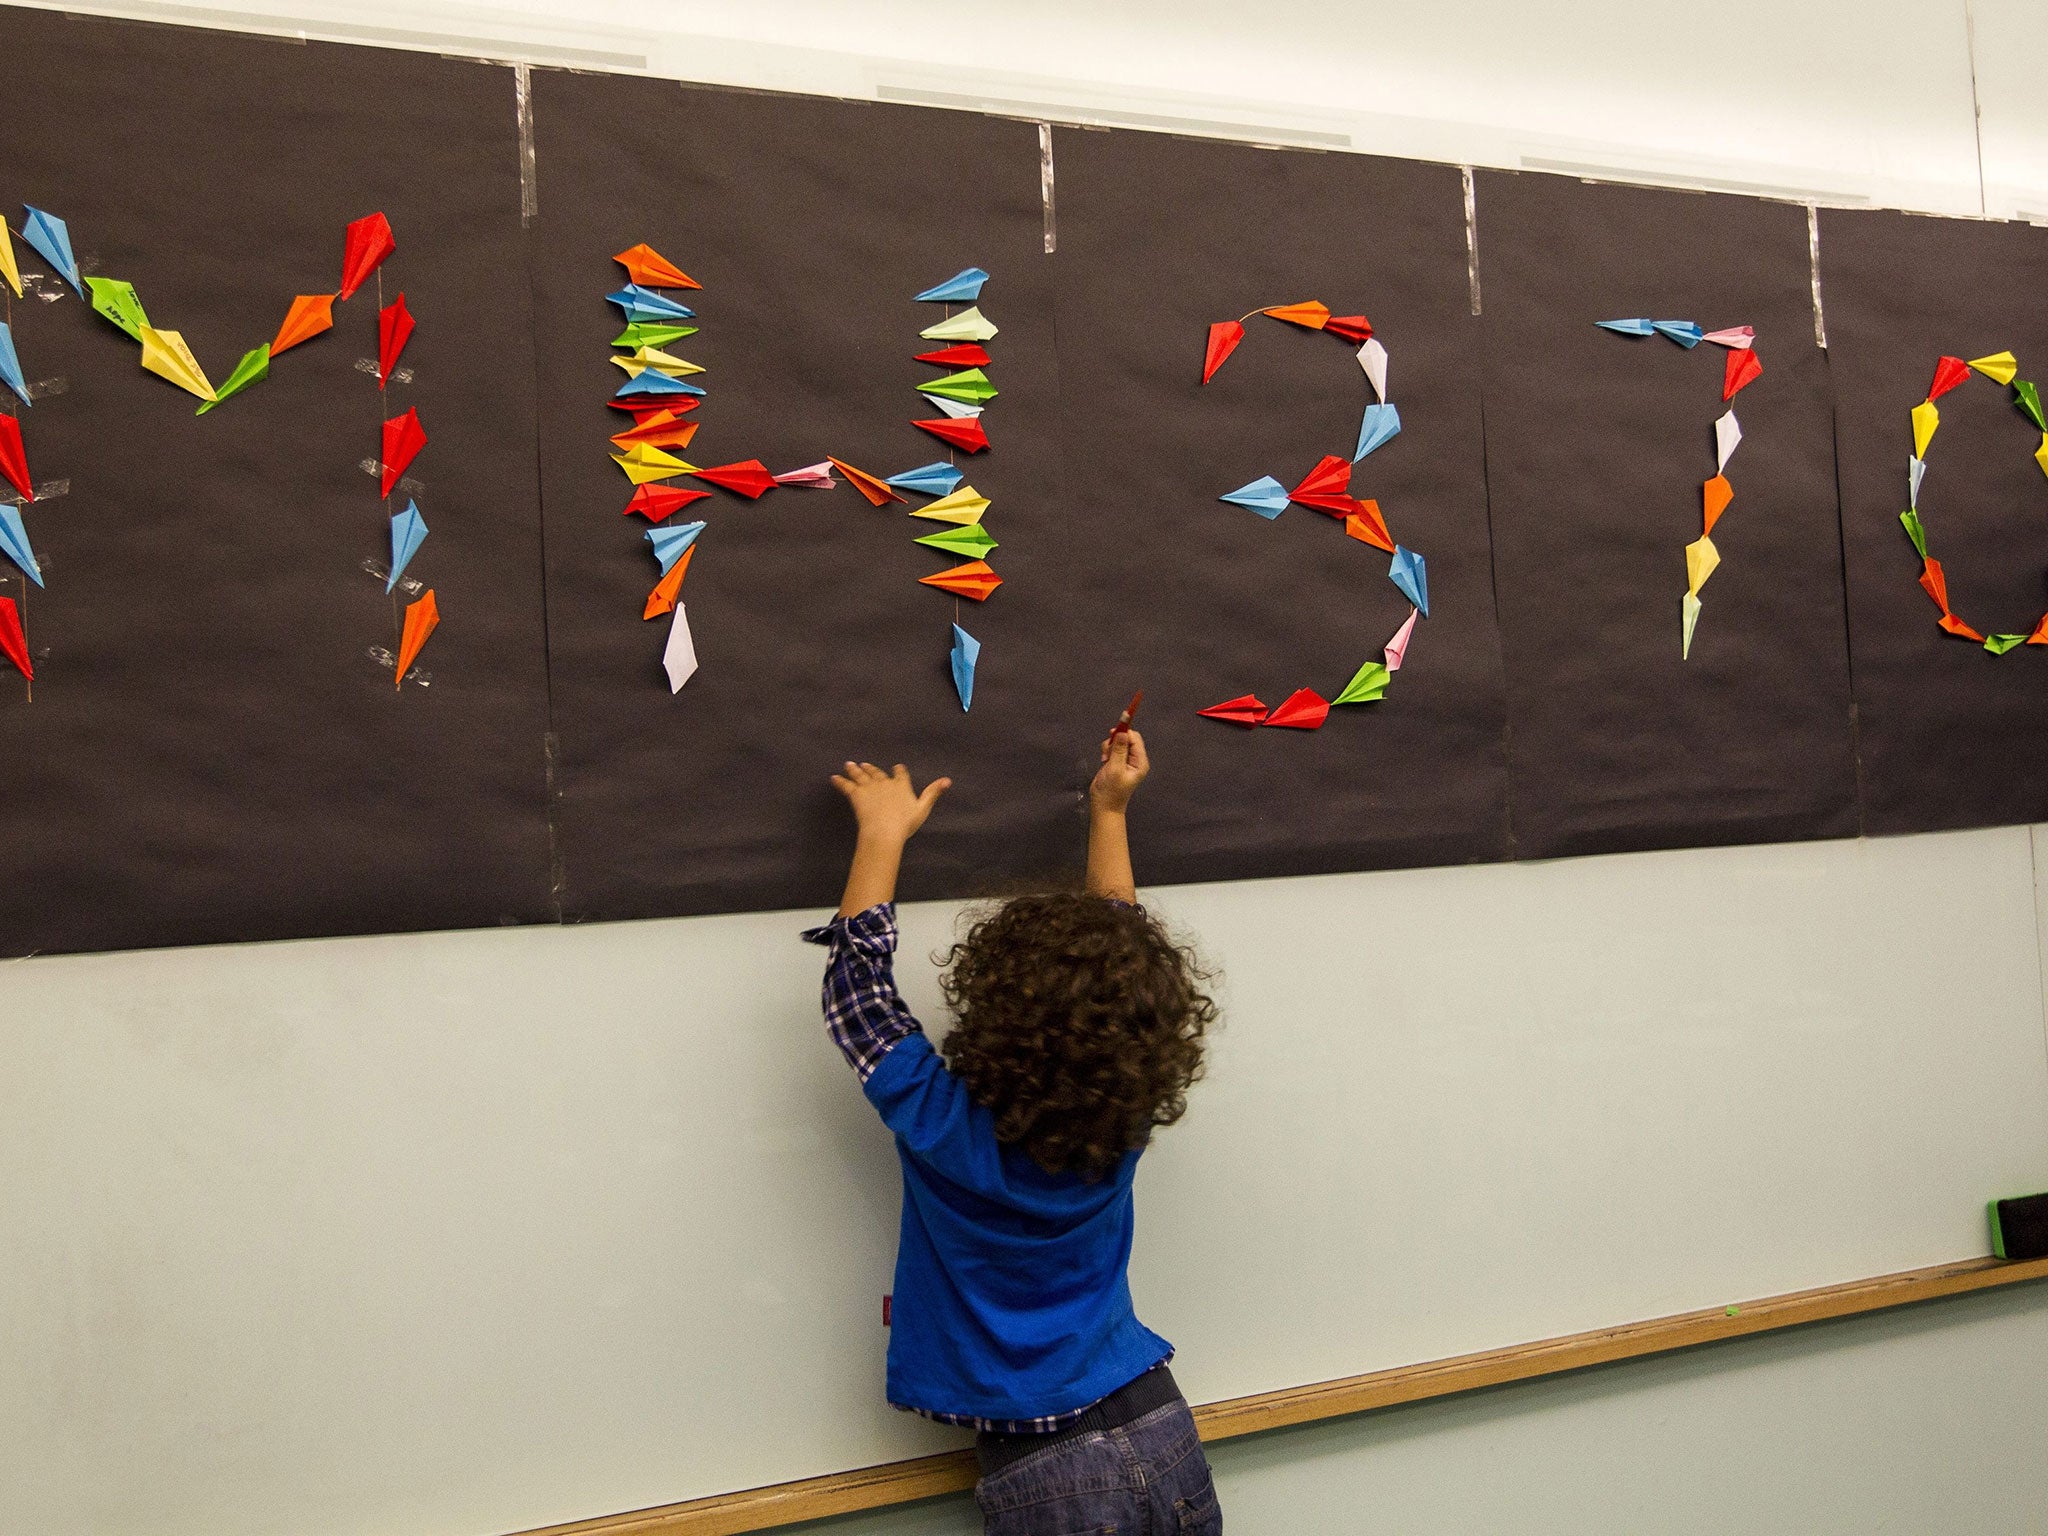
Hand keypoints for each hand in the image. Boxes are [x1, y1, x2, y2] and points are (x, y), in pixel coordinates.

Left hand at [831, 761, 951, 844]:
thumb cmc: (904, 823)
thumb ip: (933, 793)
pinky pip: (846, 785)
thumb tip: (947, 780)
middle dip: (871, 769)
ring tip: (849, 764)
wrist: (884, 830)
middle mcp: (884, 782)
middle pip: (877, 773)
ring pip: (861, 775)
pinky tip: (833, 778)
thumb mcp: (922, 808)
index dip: (898, 771)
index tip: (896, 767)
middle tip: (864, 765)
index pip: (900, 773)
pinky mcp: (856, 794)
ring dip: (854, 770)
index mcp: (901, 785)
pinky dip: (839, 781)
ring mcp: (869, 787)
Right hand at [1090, 728, 1148, 813]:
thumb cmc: (1112, 791)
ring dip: (1110, 746)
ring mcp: (1125, 760)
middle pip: (1127, 738)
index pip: (1135, 739)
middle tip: (1108, 749)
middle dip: (1116, 740)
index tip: (1114, 730)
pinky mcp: (1116, 761)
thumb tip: (1123, 732)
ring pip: (1118, 742)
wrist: (1104, 806)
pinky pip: (1112, 748)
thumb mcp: (1115, 769)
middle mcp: (1135, 759)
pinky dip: (1107, 751)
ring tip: (1105, 759)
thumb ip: (1119, 750)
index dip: (1126, 733)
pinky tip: (1104, 761)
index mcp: (1140, 762)